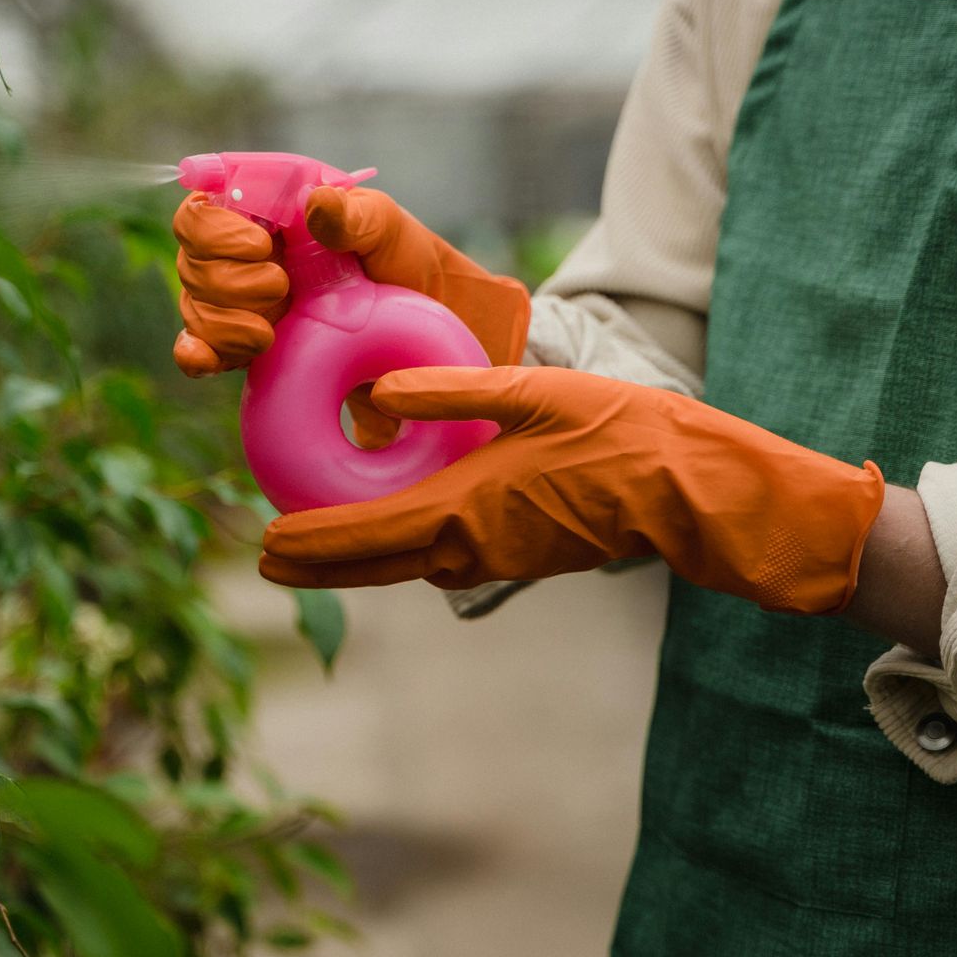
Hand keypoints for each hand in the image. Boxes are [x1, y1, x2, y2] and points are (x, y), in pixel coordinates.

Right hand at [171, 186, 530, 377]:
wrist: (420, 329)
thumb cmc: (402, 261)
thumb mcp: (386, 228)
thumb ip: (353, 215)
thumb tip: (317, 204)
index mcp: (264, 210)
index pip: (202, 209)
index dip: (215, 229)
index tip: (260, 246)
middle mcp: (241, 253)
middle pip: (190, 260)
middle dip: (227, 281)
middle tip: (280, 289)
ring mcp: (240, 301)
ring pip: (193, 306)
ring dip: (223, 322)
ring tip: (271, 332)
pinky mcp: (245, 344)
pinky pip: (199, 348)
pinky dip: (197, 353)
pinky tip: (205, 362)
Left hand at [258, 366, 886, 616]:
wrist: (691, 491)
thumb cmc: (622, 433)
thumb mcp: (534, 394)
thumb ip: (453, 391)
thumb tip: (381, 390)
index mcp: (466, 508)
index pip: (365, 534)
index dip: (309, 543)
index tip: (264, 546)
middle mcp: (472, 546)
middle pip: (375, 565)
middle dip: (319, 563)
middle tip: (269, 559)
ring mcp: (498, 557)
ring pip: (408, 565)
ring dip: (360, 559)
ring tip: (317, 544)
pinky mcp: (522, 555)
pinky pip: (444, 559)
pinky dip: (404, 550)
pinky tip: (398, 528)